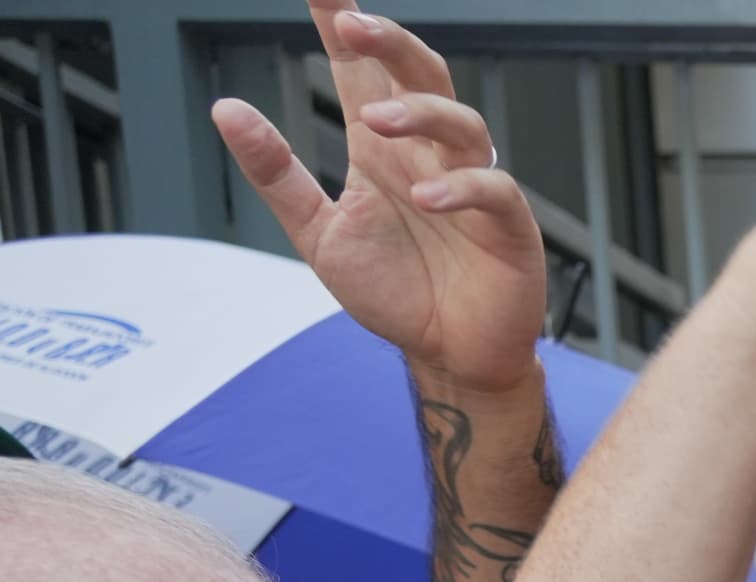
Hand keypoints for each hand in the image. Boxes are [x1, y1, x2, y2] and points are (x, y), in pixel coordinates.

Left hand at [211, 3, 545, 389]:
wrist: (449, 356)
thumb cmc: (394, 292)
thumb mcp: (318, 233)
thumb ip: (276, 173)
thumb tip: (227, 108)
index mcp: (382, 148)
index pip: (361, 71)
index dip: (343, 22)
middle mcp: (428, 154)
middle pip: (420, 74)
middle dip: (388, 41)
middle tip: (350, 23)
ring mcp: (471, 185)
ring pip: (460, 121)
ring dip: (419, 112)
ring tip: (376, 123)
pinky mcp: (508, 226)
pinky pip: (492, 189)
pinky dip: (460, 187)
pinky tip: (425, 197)